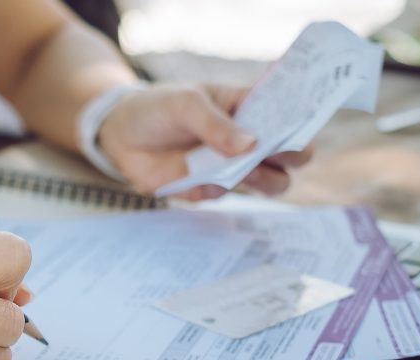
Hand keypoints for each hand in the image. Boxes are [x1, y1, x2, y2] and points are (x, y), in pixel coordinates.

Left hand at [97, 83, 312, 199]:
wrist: (119, 132)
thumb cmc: (158, 107)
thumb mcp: (185, 104)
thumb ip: (216, 124)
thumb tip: (250, 145)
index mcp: (248, 109)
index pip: (289, 118)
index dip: (300, 126)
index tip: (296, 132)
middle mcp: (246, 141)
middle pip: (289, 159)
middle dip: (290, 159)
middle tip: (275, 155)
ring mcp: (228, 167)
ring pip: (267, 183)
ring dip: (262, 180)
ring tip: (244, 170)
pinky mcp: (205, 188)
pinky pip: (220, 196)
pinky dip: (213, 189)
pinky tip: (196, 180)